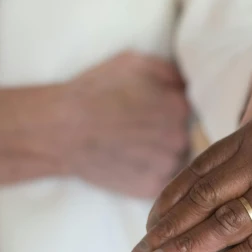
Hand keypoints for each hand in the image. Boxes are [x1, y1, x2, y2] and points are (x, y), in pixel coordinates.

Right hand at [64, 51, 190, 197]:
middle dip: (169, 133)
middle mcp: (180, 138)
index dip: (172, 110)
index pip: (191, 109)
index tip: (155, 111)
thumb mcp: (134, 63)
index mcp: (180, 106)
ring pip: (176, 161)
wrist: (60, 130)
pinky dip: (149, 175)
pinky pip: (161, 182)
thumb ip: (170, 71)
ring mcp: (166, 166)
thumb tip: (189, 81)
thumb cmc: (95, 91)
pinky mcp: (151, 188)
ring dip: (162, 156)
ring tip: (135, 148)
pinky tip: (131, 165)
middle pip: (185, 136)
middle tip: (143, 131)